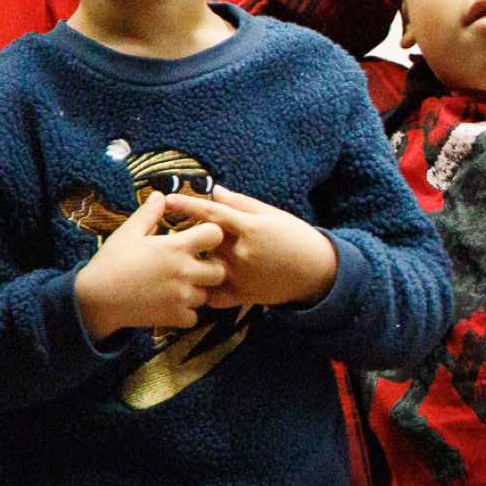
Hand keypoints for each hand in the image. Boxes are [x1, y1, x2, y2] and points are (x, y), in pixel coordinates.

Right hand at [72, 192, 227, 341]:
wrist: (92, 300)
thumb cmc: (110, 262)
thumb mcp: (127, 233)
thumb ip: (149, 213)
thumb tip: (161, 195)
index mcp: (175, 247)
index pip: (216, 235)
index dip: (210, 234)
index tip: (199, 238)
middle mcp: (183, 272)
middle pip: (220, 270)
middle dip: (210, 268)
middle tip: (193, 267)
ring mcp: (181, 296)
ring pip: (207, 294)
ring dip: (197, 291)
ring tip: (179, 286)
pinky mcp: (174, 317)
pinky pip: (194, 317)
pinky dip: (186, 313)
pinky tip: (172, 304)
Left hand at [160, 185, 338, 307]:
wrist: (318, 271)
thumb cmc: (296, 237)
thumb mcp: (273, 215)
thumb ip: (241, 204)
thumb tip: (215, 190)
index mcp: (250, 228)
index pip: (211, 213)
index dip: (187, 205)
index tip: (167, 200)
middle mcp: (242, 252)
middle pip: (203, 240)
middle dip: (190, 235)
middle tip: (179, 233)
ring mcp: (241, 275)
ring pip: (204, 267)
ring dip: (195, 261)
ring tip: (186, 260)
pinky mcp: (242, 294)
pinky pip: (212, 295)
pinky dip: (204, 289)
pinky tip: (201, 284)